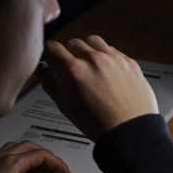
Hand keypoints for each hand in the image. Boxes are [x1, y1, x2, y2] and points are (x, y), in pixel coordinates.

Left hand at [0, 141, 71, 172]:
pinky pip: (7, 151)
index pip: (41, 155)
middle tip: (57, 168)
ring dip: (32, 152)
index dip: (57, 163)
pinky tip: (22, 165)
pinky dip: (20, 154)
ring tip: (42, 163)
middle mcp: (3, 157)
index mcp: (13, 163)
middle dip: (47, 156)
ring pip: (18, 146)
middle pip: (31, 147)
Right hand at [37, 35, 157, 141]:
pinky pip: (112, 49)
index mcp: (74, 71)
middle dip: (67, 52)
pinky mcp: (129, 61)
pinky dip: (104, 55)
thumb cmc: (99, 125)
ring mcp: (113, 59)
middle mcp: (94, 60)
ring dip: (86, 49)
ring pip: (92, 41)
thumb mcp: (66, 107)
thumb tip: (43, 70)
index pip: (53, 47)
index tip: (49, 58)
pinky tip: (104, 70)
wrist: (130, 132)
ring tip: (87, 65)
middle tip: (68, 66)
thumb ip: (50, 84)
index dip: (47, 53)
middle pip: (72, 42)